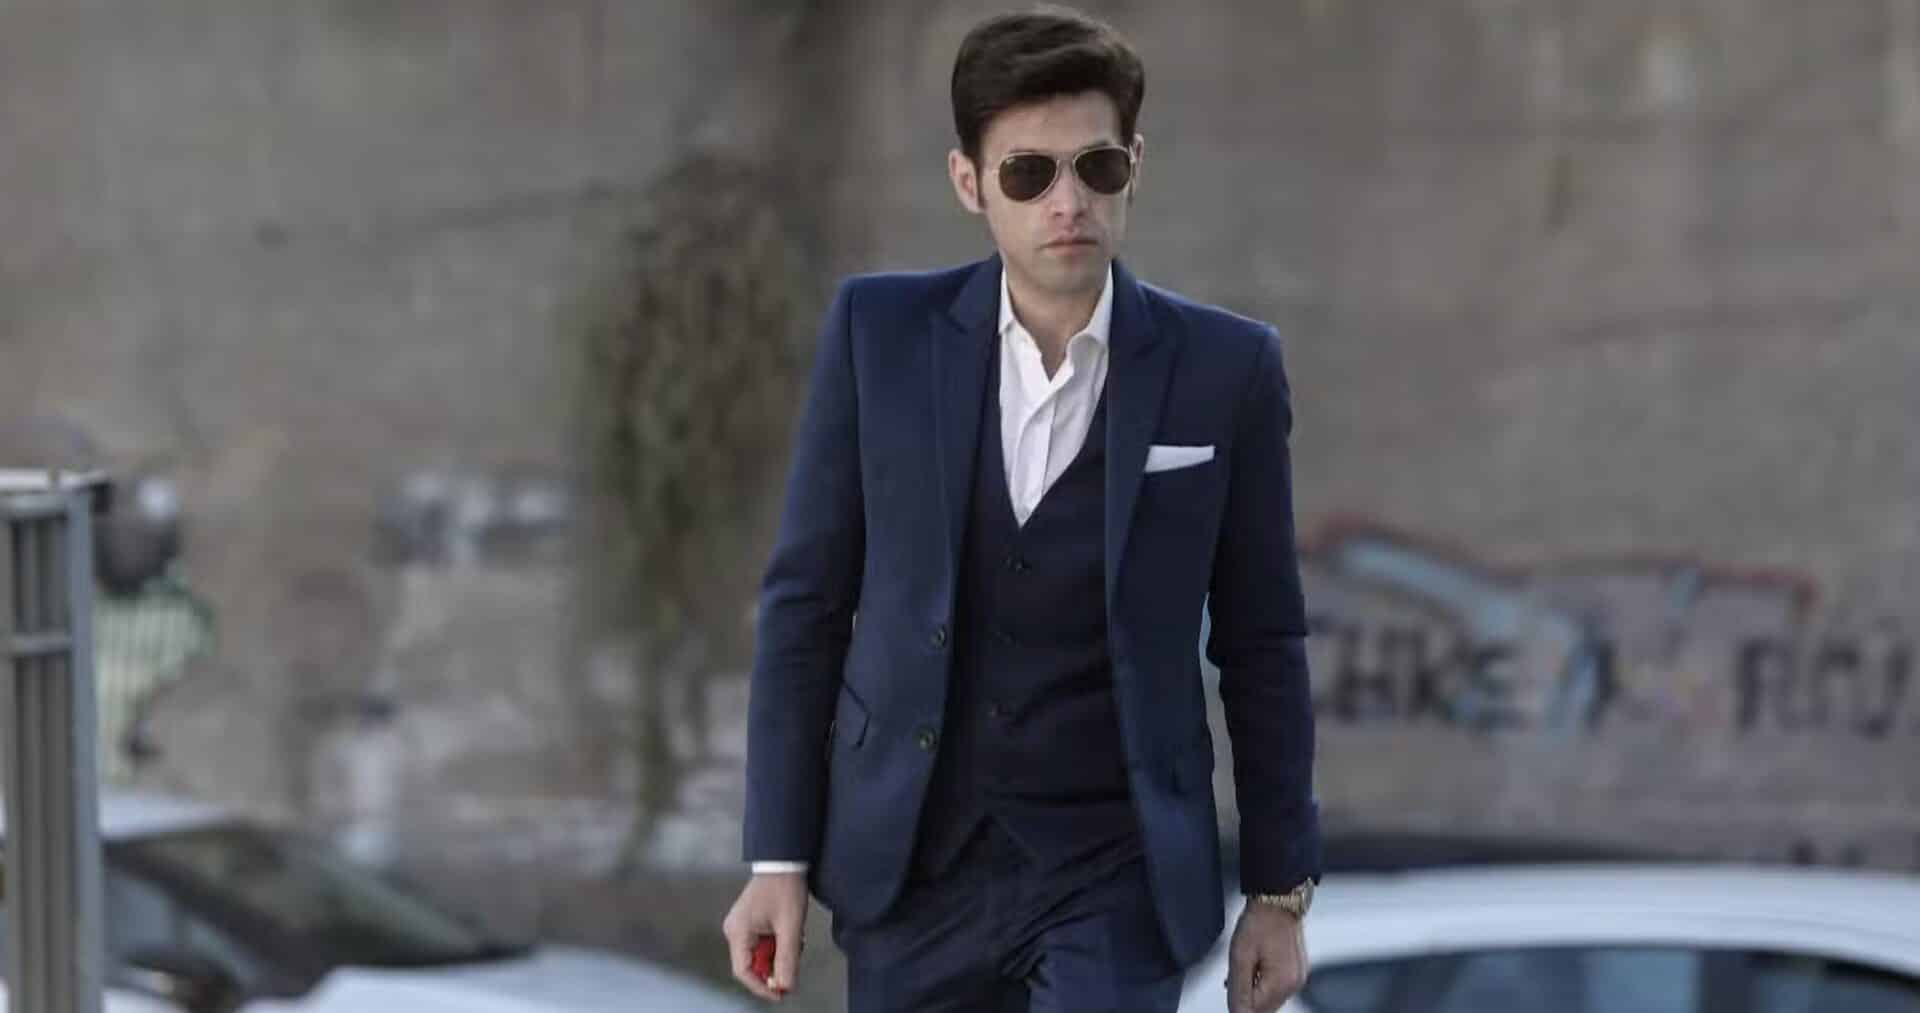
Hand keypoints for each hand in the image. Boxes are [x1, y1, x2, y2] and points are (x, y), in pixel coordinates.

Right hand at [722, 872, 808, 1000]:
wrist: (784, 861)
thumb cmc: (784, 888)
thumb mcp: (790, 926)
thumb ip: (788, 958)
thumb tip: (785, 986)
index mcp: (738, 932)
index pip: (743, 971)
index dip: (761, 987)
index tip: (780, 994)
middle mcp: (735, 930)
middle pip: (751, 964)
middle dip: (773, 968)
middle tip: (794, 963)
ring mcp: (741, 926)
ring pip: (758, 954)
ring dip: (778, 955)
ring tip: (795, 941)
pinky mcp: (750, 922)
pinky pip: (761, 943)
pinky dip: (776, 945)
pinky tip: (790, 935)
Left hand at [1226, 902, 1308, 1012]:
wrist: (1277, 902)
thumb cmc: (1260, 923)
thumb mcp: (1240, 957)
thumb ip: (1238, 989)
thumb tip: (1237, 1012)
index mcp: (1281, 983)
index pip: (1254, 1011)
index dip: (1237, 1002)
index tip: (1232, 985)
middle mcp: (1294, 984)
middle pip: (1264, 1008)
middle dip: (1247, 998)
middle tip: (1234, 978)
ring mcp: (1298, 979)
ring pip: (1270, 1000)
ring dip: (1255, 992)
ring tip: (1244, 969)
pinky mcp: (1297, 972)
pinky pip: (1277, 988)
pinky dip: (1264, 984)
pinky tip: (1254, 969)